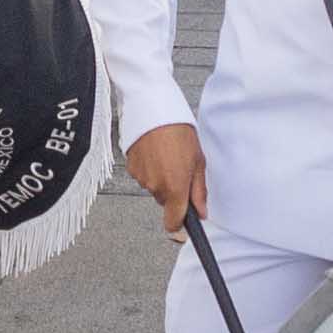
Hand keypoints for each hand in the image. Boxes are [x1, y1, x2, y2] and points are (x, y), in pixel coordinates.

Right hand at [125, 118, 208, 237]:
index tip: (185, 220)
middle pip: (166, 202)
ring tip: (168, 155)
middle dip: (174, 191)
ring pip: (155, 188)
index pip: (173, 223)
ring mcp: (142, 178)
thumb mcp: (198, 161)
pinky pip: (144, 176)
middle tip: (181, 168)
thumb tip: (201, 211)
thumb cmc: (178, 131)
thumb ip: (199, 191)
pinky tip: (156, 152)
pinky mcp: (131, 168)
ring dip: (162, 178)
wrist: (153, 108)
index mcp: (175, 187)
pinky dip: (150, 169)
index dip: (179, 224)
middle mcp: (156, 187)